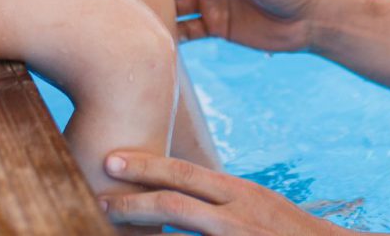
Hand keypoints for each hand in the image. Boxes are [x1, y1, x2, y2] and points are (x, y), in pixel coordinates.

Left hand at [101, 151, 368, 235]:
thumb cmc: (293, 235)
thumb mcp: (258, 210)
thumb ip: (223, 203)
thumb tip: (186, 198)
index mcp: (239, 193)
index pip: (185, 173)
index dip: (146, 166)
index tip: (112, 161)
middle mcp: (238, 212)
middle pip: (175, 196)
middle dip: (132, 194)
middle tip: (96, 193)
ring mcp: (239, 235)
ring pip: (180, 221)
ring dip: (142, 222)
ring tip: (109, 220)